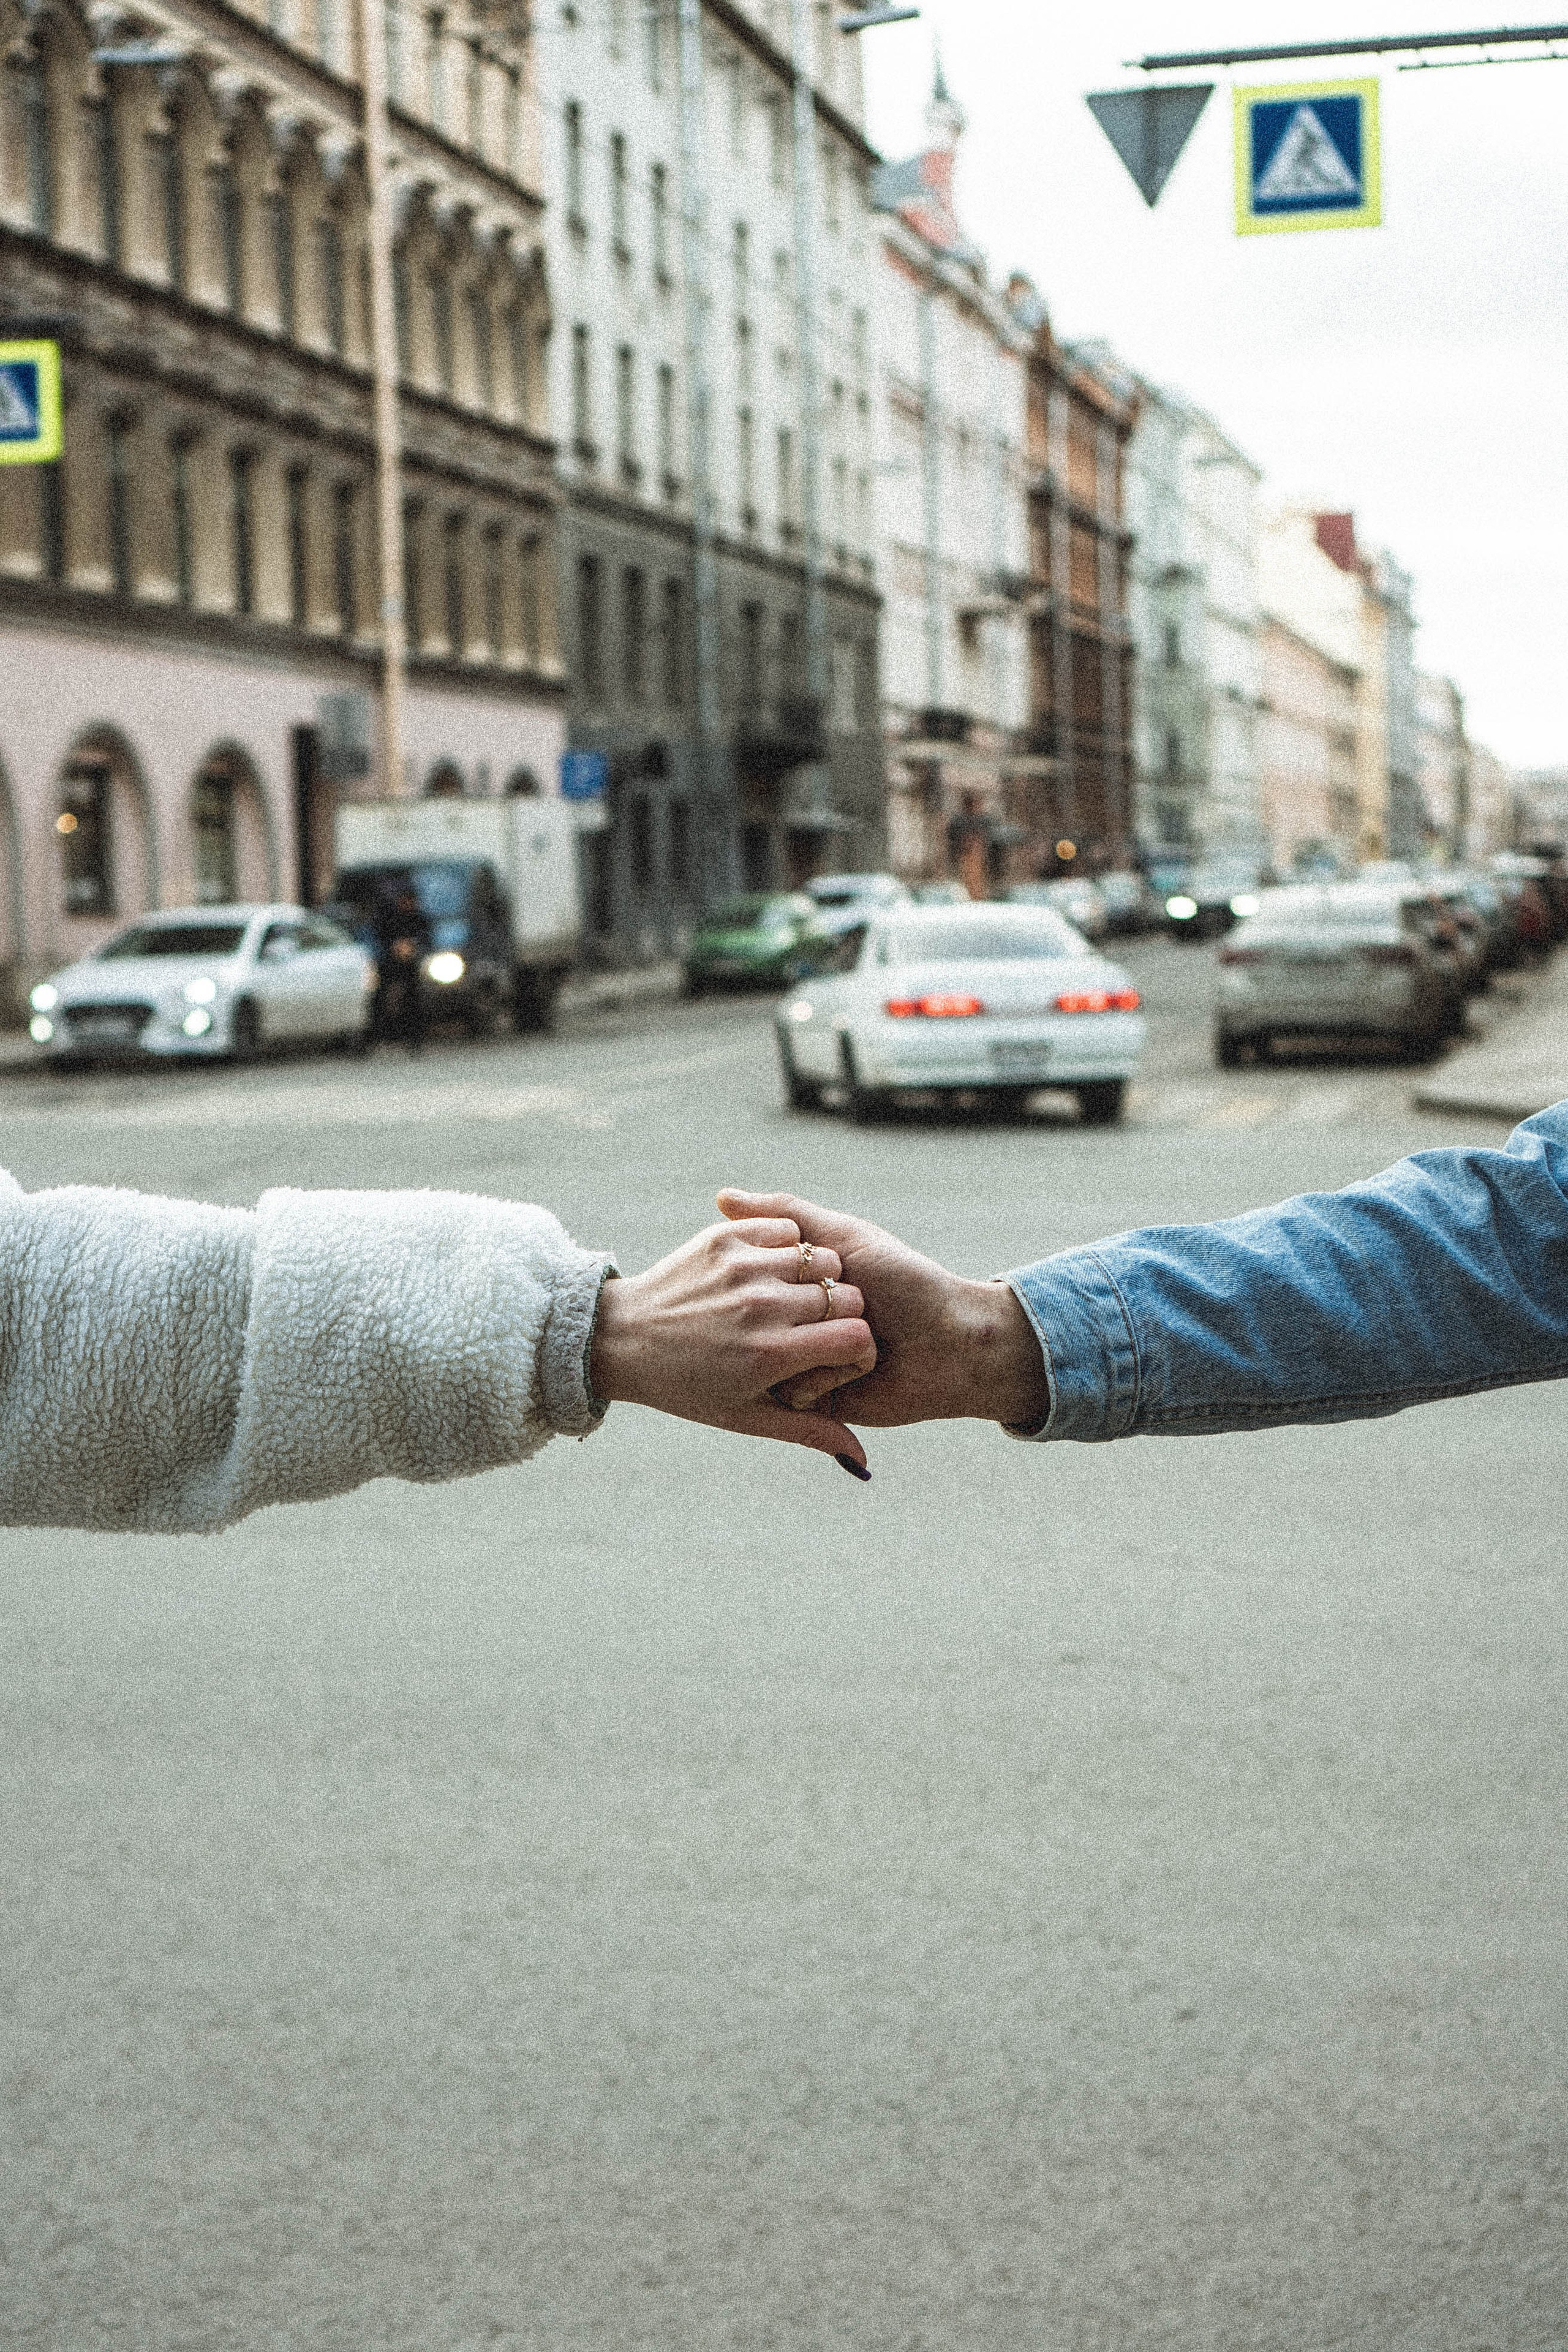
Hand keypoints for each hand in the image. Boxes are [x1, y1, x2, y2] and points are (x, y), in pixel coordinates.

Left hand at [589, 1214, 877, 1468]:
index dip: (856, 1343)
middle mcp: (761, 1307)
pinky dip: (789, 1245)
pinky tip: (772, 1267)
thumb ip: (808, 1431)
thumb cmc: (685, 1386)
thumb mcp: (745, 1416)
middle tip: (815, 1322)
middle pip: (845, 1295)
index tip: (837, 1348)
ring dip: (817, 1276)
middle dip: (841, 1310)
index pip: (855, 1336)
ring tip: (793, 1294)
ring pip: (821, 1258)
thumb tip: (862, 1460)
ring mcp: (742, 1268)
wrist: (620, 1338)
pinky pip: (787, 1228)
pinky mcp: (724, 1239)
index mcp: (770, 1354)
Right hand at [715, 1192, 1049, 1429]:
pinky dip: (830, 1378)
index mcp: (802, 1284)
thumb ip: (787, 1213)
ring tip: (866, 1343)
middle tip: (861, 1309)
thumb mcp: (844, 1237)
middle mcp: (799, 1323)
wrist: (953, 1343)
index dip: (789, 1275)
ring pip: (776, 1357)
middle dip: (810, 1315)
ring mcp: (805, 1361)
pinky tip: (859, 1375)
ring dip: (822, 1350)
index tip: (831, 1273)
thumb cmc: (904, 1281)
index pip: (759, 1276)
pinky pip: (796, 1390)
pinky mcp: (817, 1397)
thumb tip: (720, 1196)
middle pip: (764, 1320)